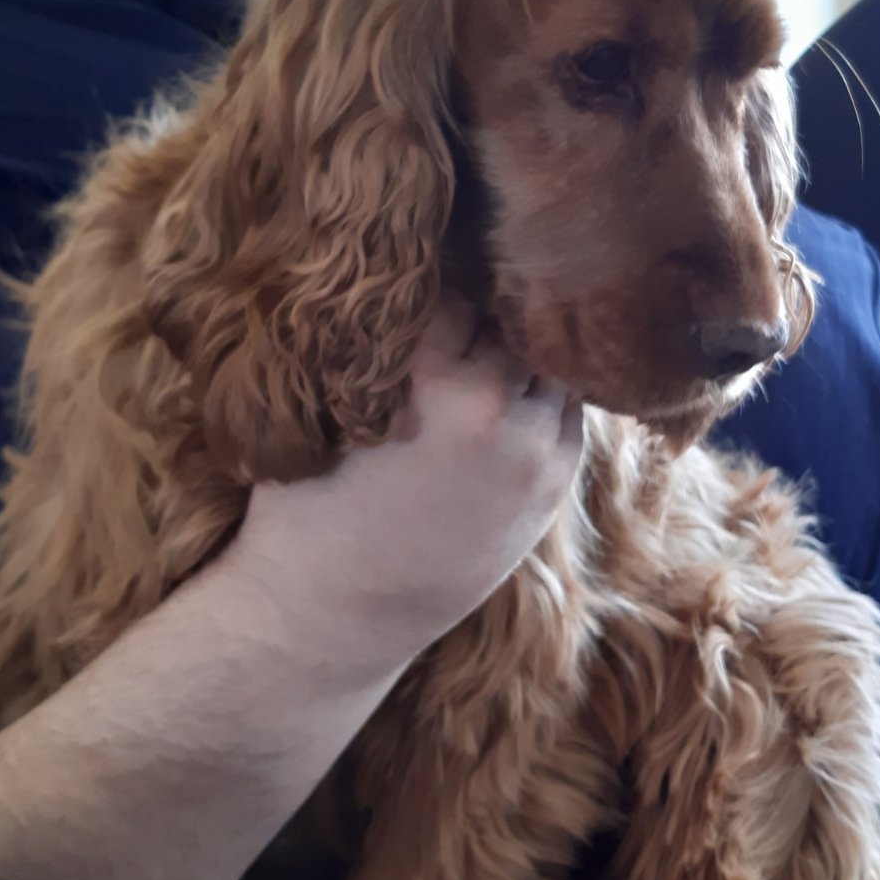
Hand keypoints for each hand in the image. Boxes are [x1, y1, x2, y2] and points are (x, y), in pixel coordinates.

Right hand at [230, 296, 583, 679]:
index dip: (444, 272)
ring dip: (527, 348)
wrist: (335, 616)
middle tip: (470, 296)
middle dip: (491, 305)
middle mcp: (491, 407)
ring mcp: (531, 450)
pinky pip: (570, 412)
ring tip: (497, 340)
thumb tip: (416, 276)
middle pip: (513, 318)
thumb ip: (385, 344)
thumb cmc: (308, 506)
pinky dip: (548, 393)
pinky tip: (521, 386)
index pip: (458, 287)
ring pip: (552, 364)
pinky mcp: (552, 487)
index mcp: (427, 378)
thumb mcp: (331, 405)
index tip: (434, 264)